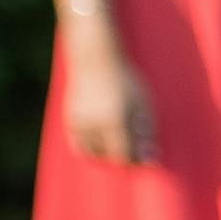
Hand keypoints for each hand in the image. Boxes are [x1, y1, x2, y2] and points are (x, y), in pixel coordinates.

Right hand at [61, 36, 149, 166]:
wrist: (95, 60)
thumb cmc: (126, 81)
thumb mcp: (144, 104)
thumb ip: (147, 133)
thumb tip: (150, 159)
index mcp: (115, 120)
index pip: (123, 154)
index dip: (136, 159)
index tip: (146, 154)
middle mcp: (94, 123)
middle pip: (108, 155)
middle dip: (123, 154)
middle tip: (134, 143)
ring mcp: (79, 121)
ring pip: (93, 152)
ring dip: (107, 152)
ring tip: (119, 138)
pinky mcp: (70, 119)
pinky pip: (80, 145)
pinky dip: (92, 148)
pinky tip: (103, 140)